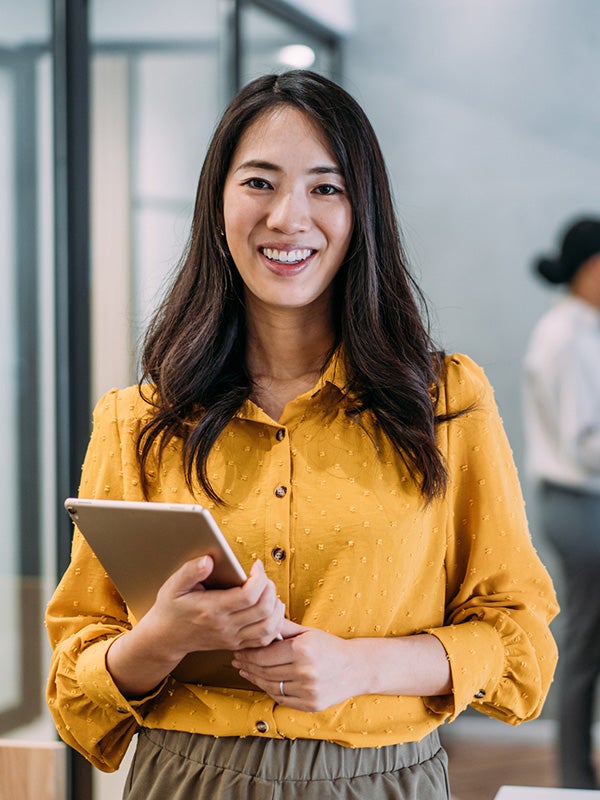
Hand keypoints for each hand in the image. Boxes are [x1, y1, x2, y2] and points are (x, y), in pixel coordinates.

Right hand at [107, 556, 284, 696]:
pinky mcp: (236, 644)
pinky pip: (264, 640)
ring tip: (267, 592)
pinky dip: (273, 624)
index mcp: (212, 609)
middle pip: (264, 610)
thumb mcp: (173, 586)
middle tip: (262, 577)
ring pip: (268, 627)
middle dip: (270, 588)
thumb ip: (190, 571)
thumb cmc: (171, 609)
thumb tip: (209, 560)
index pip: (248, 596)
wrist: (165, 638)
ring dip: (275, 607)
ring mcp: (232, 638)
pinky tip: (268, 610)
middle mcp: (225, 626)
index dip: (260, 578)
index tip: (256, 566)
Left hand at [232, 618, 363, 711]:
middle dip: (247, 665)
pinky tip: (263, 682)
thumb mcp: (308, 632)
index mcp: (303, 649)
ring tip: (246, 671)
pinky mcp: (310, 704)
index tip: (239, 649)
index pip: (264, 655)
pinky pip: (281, 699)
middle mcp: (305, 671)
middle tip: (238, 660)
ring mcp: (308, 690)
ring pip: (270, 686)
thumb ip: (284, 626)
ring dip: (255, 679)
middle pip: (264, 671)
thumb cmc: (329, 647)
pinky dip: (269, 690)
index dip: (248, 653)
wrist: (356, 669)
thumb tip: (262, 617)